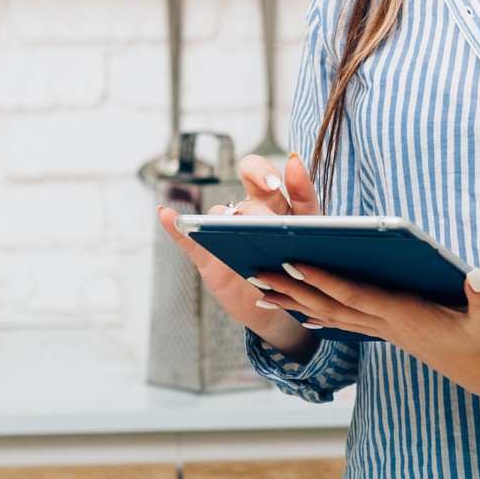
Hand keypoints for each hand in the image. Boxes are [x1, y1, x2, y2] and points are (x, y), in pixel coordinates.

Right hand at [157, 151, 322, 360]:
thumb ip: (309, 220)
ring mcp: (226, 233)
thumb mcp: (314, 244)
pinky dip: (175, 225)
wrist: (284, 307)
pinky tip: (165, 212)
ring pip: (221, 214)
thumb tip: (302, 189)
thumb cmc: (301, 269)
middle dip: (258, 179)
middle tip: (269, 189)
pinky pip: (188, 238)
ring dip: (227, 218)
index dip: (269, 171)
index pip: (267, 175)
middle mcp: (251, 212)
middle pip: (248, 181)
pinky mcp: (208, 257)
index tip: (278, 177)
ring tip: (236, 228)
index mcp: (278, 205)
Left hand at [252, 262, 479, 405]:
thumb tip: (478, 276)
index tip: (295, 262)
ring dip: (295, 303)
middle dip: (293, 290)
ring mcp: (386, 331)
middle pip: (331, 305)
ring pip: (331, 316)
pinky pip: (346, 322)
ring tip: (261, 290)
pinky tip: (301, 311)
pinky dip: (319, 314)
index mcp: (406, 317)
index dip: (325, 280)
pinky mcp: (390, 332)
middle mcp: (388, 326)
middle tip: (256, 273)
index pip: (357, 296)